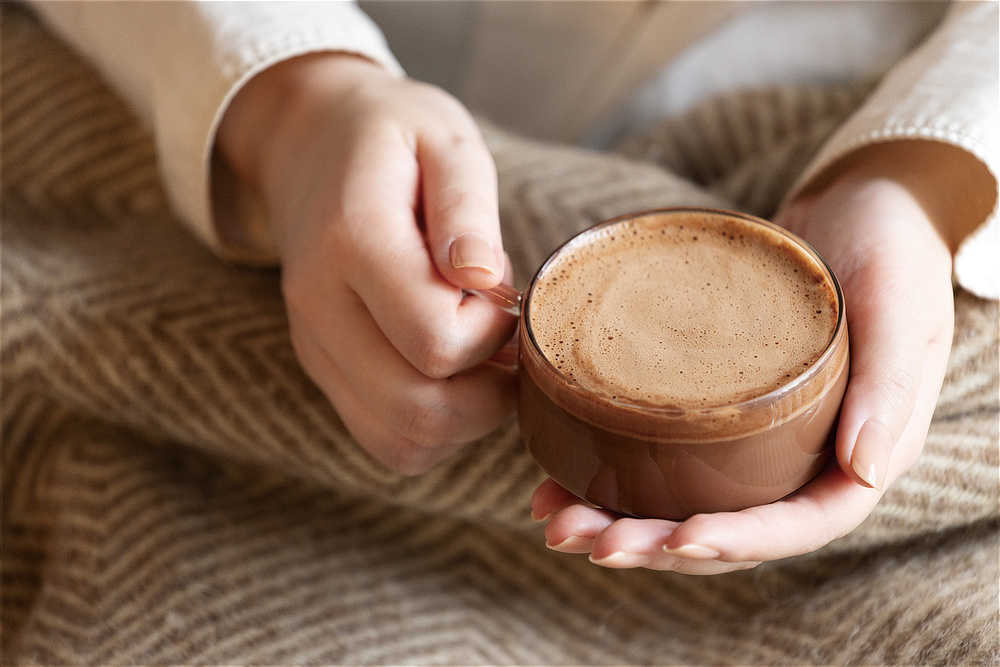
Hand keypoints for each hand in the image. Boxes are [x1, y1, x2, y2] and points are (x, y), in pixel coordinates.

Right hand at [217, 53, 516, 473]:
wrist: (310, 141)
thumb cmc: (392, 137)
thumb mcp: (445, 139)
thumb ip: (467, 210)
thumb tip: (486, 285)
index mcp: (351, 240)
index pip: (435, 340)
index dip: (493, 333)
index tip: (503, 295)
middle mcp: (319, 306)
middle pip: (417, 411)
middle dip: (488, 394)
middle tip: (507, 341)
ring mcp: (315, 345)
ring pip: (400, 442)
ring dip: (464, 420)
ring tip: (482, 358)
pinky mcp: (323, 368)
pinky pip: (384, 439)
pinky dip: (434, 428)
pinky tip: (454, 375)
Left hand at [533, 141, 964, 573]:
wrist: (862, 204)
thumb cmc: (894, 248)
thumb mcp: (904, 307)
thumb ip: (890, 386)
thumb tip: (862, 470)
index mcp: (856, 457)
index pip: (799, 524)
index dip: (739, 541)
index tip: (677, 537)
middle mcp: (803, 461)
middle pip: (728, 528)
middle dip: (653, 543)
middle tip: (583, 537)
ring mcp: (758, 439)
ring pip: (688, 502)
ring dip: (621, 521)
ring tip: (554, 520)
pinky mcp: (720, 410)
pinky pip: (668, 455)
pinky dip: (613, 473)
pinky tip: (560, 480)